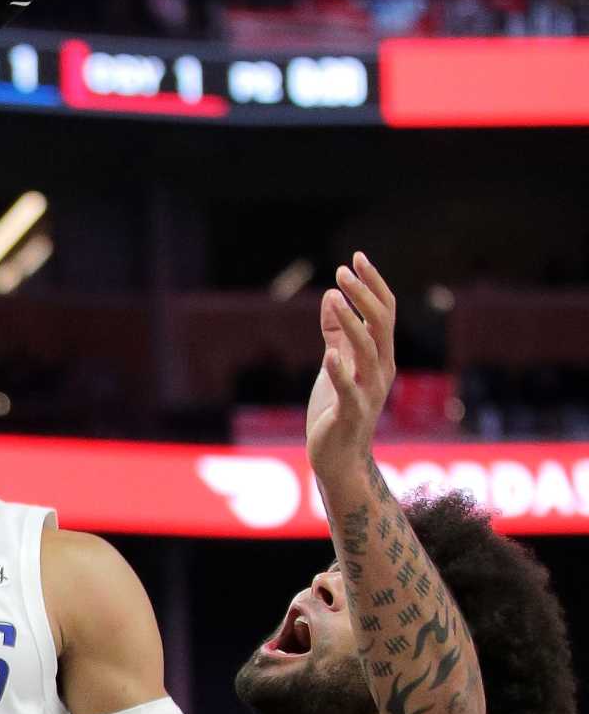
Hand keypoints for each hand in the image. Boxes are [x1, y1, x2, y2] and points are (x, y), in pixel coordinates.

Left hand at [305, 251, 396, 468]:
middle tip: (343, 269)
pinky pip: (350, 389)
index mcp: (379, 356)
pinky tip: (330, 354)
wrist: (338, 457)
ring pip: (368, 351)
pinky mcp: (351, 413)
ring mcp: (369, 392)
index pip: (384, 313)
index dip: (373, 284)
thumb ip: (336, 332)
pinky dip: (341, 371)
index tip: (356, 257)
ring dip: (353, 322)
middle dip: (364, 295)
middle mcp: (381, 370)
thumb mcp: (336, 362)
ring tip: (336, 297)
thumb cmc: (337, 407)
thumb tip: (331, 295)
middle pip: (382, 325)